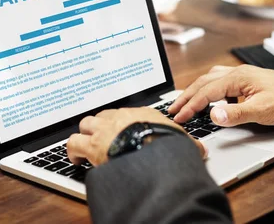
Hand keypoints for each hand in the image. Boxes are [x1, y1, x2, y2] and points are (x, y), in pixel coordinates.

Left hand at [66, 107, 206, 166]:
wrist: (155, 155)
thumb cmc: (170, 148)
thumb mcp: (183, 143)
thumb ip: (189, 144)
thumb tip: (201, 150)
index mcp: (142, 114)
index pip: (127, 114)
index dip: (122, 124)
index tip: (121, 131)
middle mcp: (121, 117)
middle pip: (103, 115)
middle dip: (100, 126)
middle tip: (101, 138)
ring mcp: (104, 130)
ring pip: (85, 124)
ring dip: (84, 135)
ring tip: (85, 147)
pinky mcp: (91, 145)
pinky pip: (73, 143)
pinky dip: (72, 151)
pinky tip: (75, 159)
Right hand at [168, 65, 273, 126]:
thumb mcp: (263, 111)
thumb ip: (236, 114)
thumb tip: (213, 115)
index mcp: (237, 78)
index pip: (205, 92)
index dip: (190, 106)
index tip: (178, 118)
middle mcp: (236, 73)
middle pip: (203, 83)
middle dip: (185, 97)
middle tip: (172, 110)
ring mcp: (241, 75)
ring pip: (209, 80)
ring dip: (194, 91)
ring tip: (183, 102)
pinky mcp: (246, 81)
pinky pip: (219, 80)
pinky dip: (207, 88)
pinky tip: (209, 95)